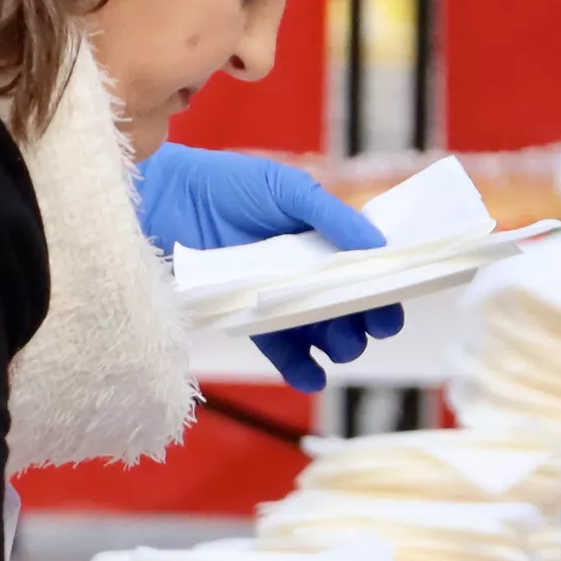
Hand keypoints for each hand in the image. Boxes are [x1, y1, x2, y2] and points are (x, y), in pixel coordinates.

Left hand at [135, 145, 407, 393]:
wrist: (169, 202)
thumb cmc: (230, 185)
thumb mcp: (287, 189)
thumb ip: (331, 215)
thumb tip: (379, 245)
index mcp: (327, 239)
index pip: (369, 271)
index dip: (387, 289)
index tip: (392, 301)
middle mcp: (311, 273)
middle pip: (354, 309)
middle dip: (367, 322)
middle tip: (367, 324)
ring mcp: (283, 300)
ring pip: (326, 335)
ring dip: (341, 345)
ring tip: (340, 344)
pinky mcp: (252, 322)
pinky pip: (285, 353)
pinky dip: (303, 369)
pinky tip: (313, 376)